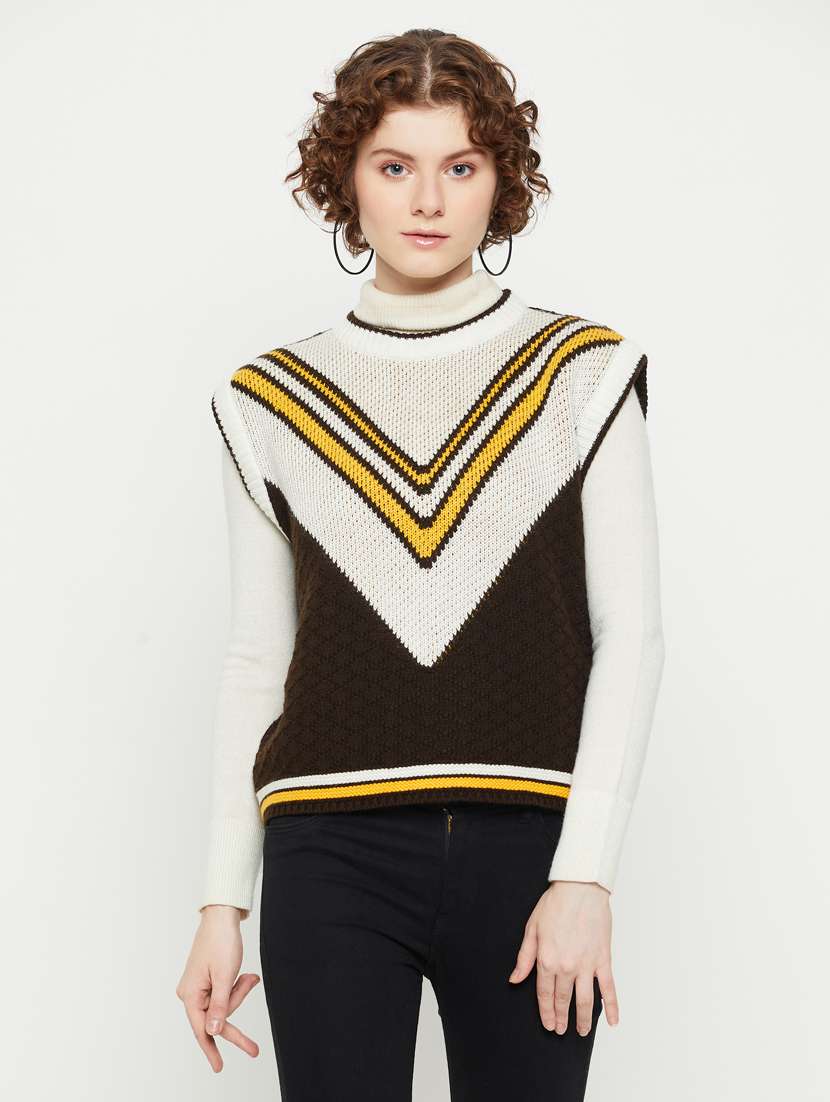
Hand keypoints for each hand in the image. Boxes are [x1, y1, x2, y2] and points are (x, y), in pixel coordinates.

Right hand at [176, 904, 260, 1071]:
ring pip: (223, 1004)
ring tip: (249, 975)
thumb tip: (213, 1032)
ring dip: (239, 991)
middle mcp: (189, 993)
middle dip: (237, 1002)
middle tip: (252, 988)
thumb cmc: (222, 942)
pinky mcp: (205, 980)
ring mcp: (197, 987)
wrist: (221, 916)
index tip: (219, 1068)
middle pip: (217, 1015)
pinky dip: (236, 986)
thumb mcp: (225, 977)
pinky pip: (223, 993)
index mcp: (190, 994)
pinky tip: (245, 975)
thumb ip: (220, 1006)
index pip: (203, 1029)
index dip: (213, 1049)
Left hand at [508, 881, 619, 1034]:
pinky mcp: (603, 960)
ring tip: (581, 1031)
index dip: (545, 1011)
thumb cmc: (555, 904)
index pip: (544, 993)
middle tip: (561, 1030)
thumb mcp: (532, 929)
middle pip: (563, 999)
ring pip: (585, 1001)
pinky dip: (611, 1006)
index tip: (548, 1023)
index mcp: (547, 959)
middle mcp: (566, 966)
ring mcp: (586, 965)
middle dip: (561, 1018)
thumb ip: (524, 957)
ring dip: (583, 1019)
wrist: (580, 889)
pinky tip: (612, 1021)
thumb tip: (515, 978)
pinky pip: (608, 988)